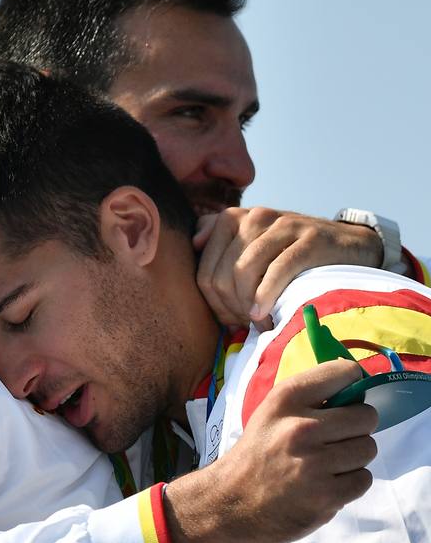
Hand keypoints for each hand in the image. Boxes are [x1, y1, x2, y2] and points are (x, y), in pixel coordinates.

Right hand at [164, 359, 376, 542]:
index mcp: (286, 399)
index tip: (345, 399)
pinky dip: (349, 484)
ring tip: (327, 465)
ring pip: (367, 449)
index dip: (353, 385)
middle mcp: (302, 428)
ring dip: (353, 458)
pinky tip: (326, 484)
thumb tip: (359, 384)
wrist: (231, 503)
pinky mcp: (326, 497)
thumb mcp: (272, 412)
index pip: (346, 373)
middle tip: (336, 439)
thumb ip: (311, 396)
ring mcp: (315, 465)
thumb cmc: (257, 453)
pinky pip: (363, 479)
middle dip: (356, 428)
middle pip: (366, 417)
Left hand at [193, 207, 382, 328]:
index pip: (204, 268)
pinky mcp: (310, 239)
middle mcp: (256, 217)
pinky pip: (277, 270)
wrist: (349, 246)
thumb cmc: (294, 255)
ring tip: (259, 324)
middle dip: (229, 307)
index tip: (229, 321)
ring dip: (247, 305)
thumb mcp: (255, 246)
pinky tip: (265, 315)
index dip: (212, 302)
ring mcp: (284, 225)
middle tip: (245, 325)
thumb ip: (222, 241)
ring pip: (245, 270)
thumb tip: (194, 242)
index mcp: (236, 219)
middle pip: (222, 273)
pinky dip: (267, 296)